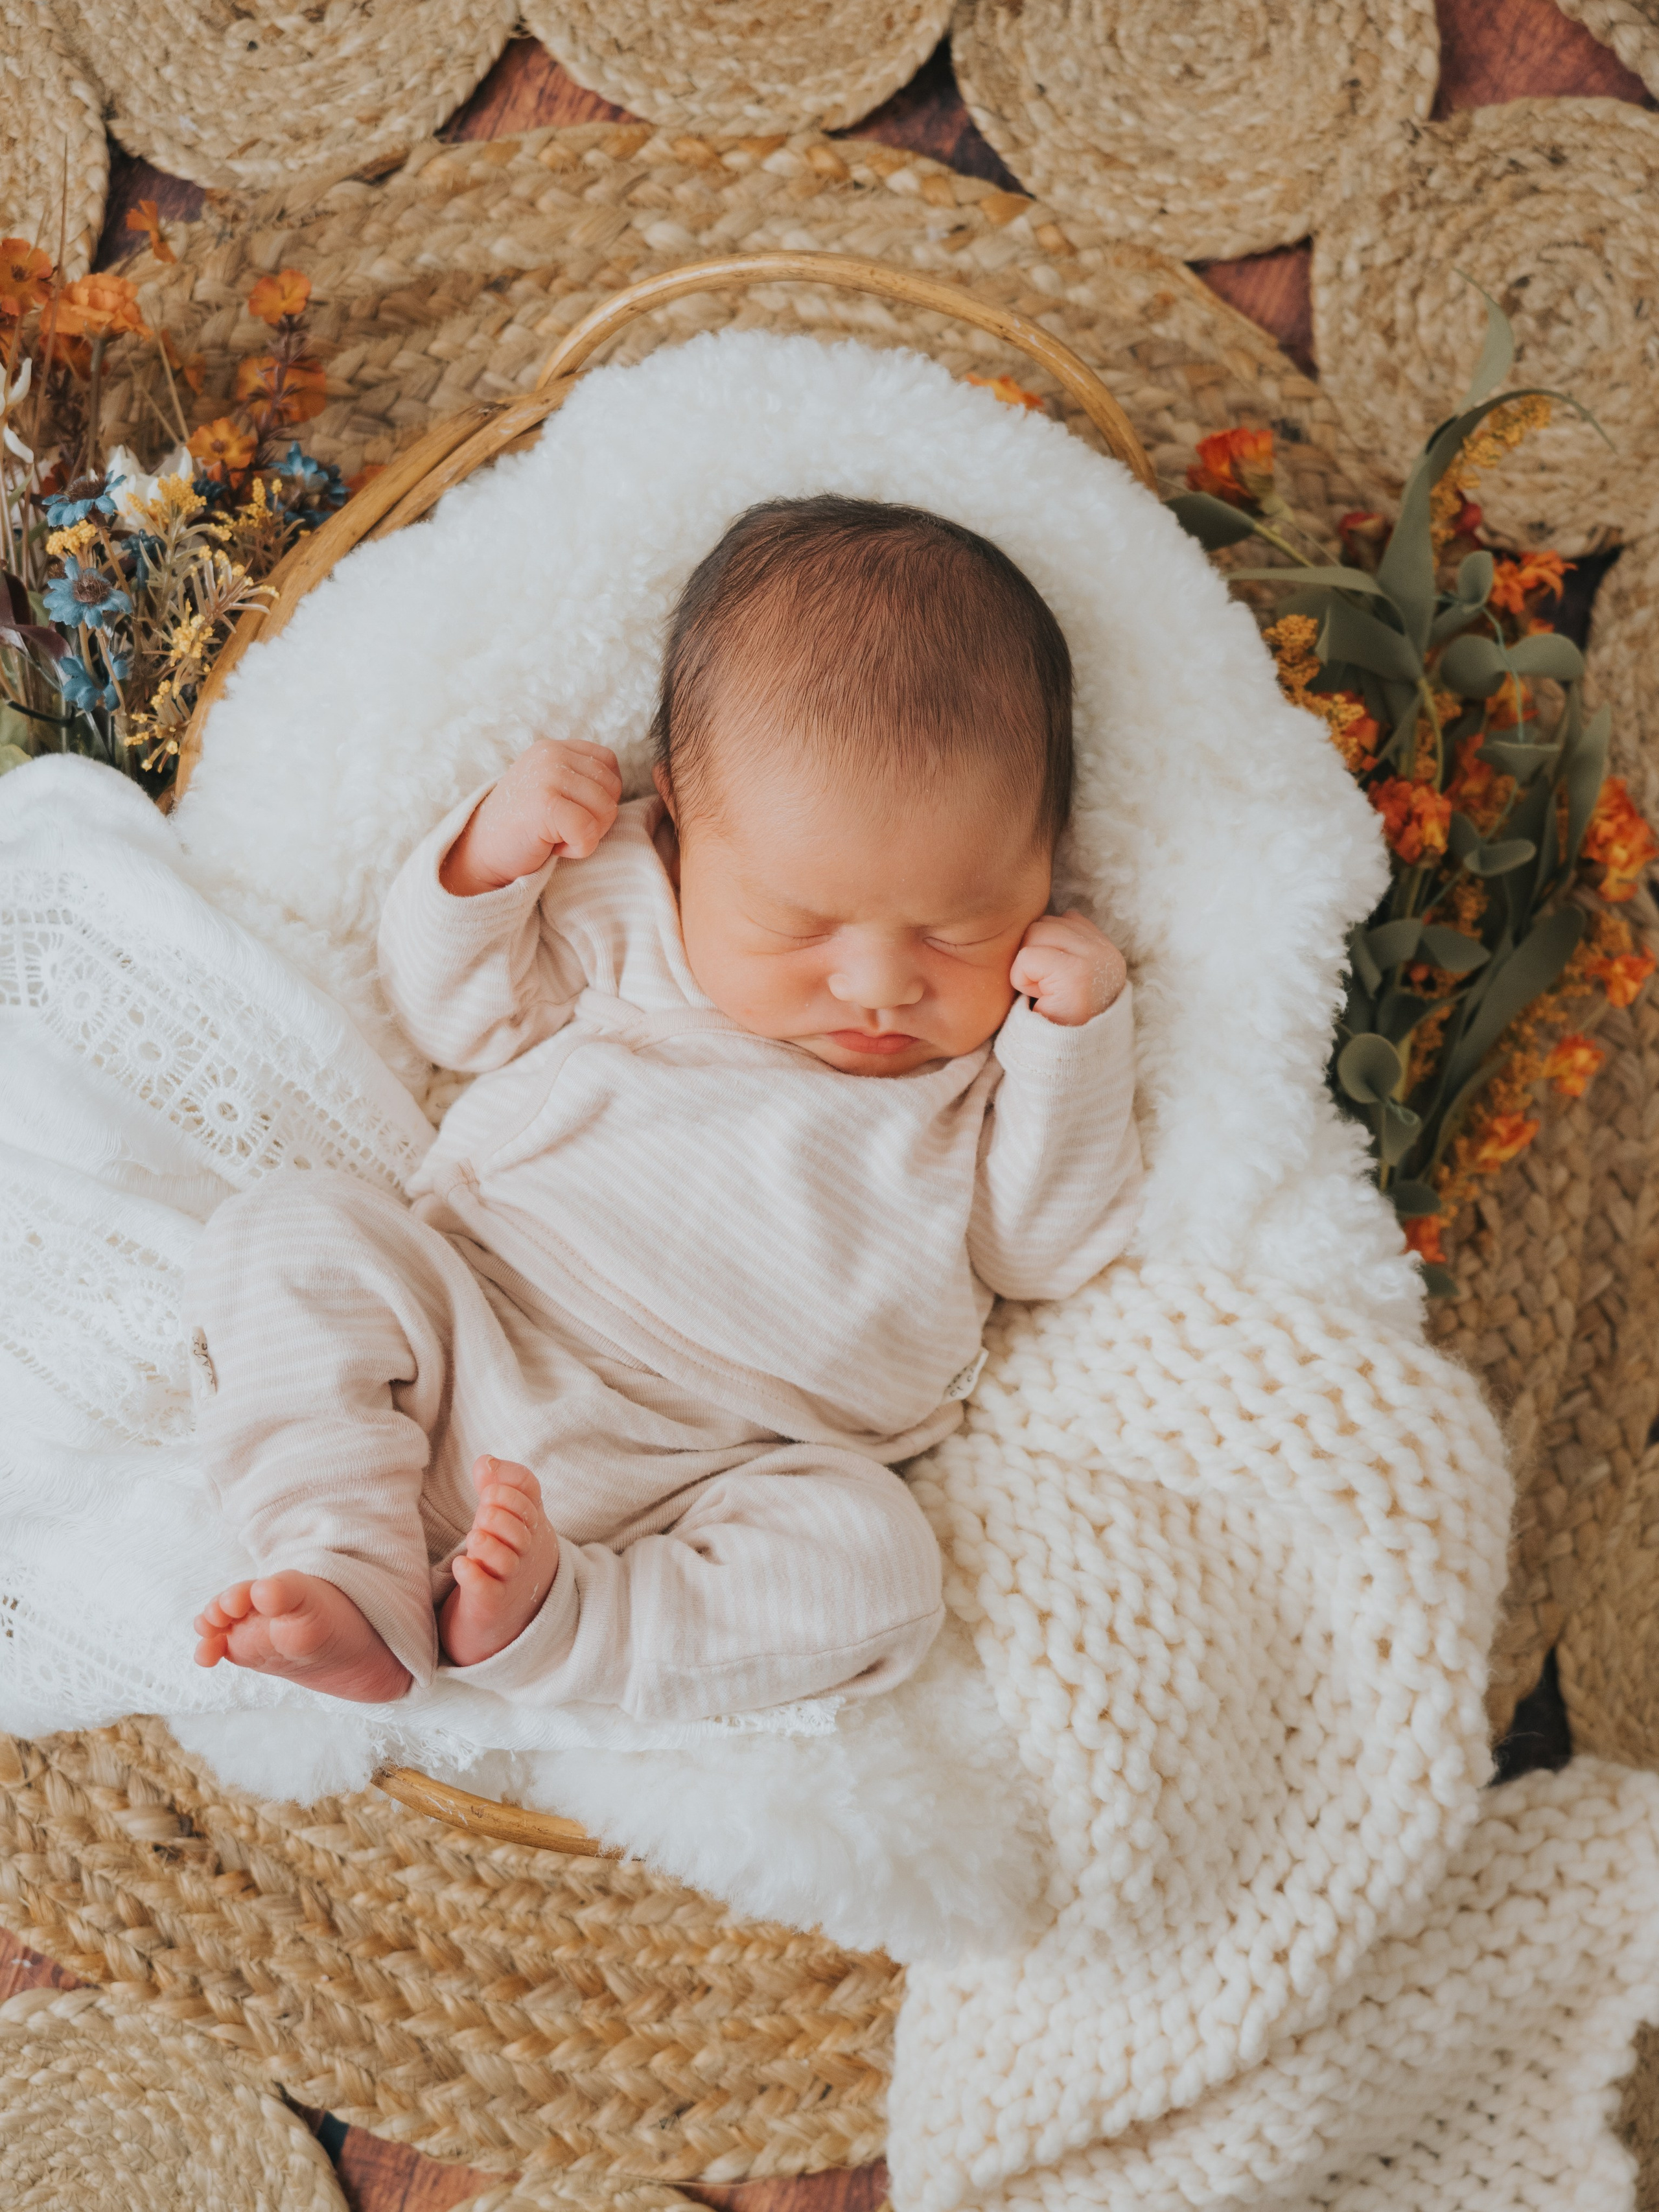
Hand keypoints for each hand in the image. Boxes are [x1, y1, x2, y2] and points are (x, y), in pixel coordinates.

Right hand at [440, 738, 621, 895]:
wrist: (480, 853)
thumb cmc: (523, 828)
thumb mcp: (551, 789)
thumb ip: (580, 779)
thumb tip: (617, 787)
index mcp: (554, 748)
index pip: (608, 763)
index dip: (600, 796)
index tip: (569, 812)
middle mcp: (551, 754)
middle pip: (612, 788)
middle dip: (596, 818)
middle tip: (561, 828)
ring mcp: (547, 776)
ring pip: (606, 810)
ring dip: (587, 835)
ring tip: (555, 835)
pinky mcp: (545, 804)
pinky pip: (589, 832)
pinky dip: (578, 849)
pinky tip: (552, 847)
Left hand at [1010, 911, 1126, 1025]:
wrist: (1064, 1066)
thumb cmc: (1056, 1023)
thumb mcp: (1065, 980)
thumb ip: (1063, 948)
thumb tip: (1044, 920)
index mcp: (1106, 951)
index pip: (1065, 919)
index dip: (1045, 949)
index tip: (1053, 983)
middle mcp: (1106, 952)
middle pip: (1046, 923)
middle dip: (1034, 955)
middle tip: (1046, 991)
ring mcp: (1095, 961)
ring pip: (1035, 934)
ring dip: (1026, 968)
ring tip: (1044, 994)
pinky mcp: (1077, 974)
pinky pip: (1027, 958)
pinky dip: (1022, 980)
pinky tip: (1040, 1000)